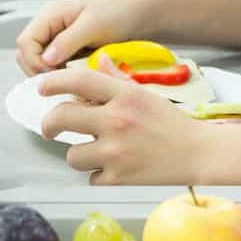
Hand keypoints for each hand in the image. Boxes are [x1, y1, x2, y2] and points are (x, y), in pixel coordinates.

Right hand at [15, 0, 140, 74]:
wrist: (138, 14)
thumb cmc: (118, 13)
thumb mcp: (93, 26)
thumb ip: (68, 41)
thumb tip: (46, 59)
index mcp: (50, 15)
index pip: (25, 43)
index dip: (34, 62)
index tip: (56, 75)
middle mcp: (48, 25)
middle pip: (26, 54)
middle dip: (39, 71)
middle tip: (63, 81)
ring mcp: (57, 38)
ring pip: (37, 62)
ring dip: (49, 74)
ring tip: (71, 80)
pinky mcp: (67, 49)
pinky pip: (53, 65)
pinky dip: (59, 74)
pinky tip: (76, 78)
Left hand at [39, 62, 214, 184]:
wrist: (198, 154)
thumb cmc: (172, 123)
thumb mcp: (145, 94)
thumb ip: (117, 79)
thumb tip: (98, 62)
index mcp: (125, 95)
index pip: (79, 81)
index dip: (53, 82)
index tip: (42, 87)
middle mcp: (116, 121)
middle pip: (62, 118)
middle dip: (49, 124)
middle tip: (50, 129)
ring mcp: (116, 152)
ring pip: (72, 155)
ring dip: (79, 154)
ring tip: (95, 152)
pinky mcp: (118, 178)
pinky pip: (90, 177)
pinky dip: (98, 175)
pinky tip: (114, 167)